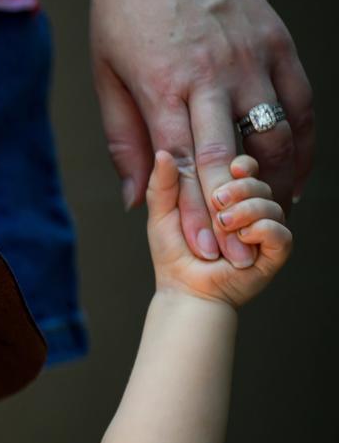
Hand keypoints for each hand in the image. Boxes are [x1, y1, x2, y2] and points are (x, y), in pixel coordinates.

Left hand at [92, 0, 312, 265]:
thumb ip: (123, 138)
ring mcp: (253, 57)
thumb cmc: (124, 4)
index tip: (203, 255)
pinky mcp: (278, 44)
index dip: (196, 214)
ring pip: (277, 134)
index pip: (185, 163)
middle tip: (239, 259)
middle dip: (234, 214)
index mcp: (165, 83)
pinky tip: (295, 173)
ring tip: (268, 221)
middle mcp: (215, 73)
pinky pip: (300, 104)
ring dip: (276, 184)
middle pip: (231, 157)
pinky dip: (302, 144)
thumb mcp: (105, 72)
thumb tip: (135, 197)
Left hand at [147, 152, 289, 307]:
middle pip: (260, 184)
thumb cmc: (173, 253)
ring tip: (222, 223)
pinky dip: (262, 229)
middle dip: (240, 188)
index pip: (247, 169)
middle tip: (217, 202)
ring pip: (272, 206)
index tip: (230, 169)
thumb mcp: (161, 214)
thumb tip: (164, 153)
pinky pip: (280, 233)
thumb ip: (163, 184)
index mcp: (229, 198)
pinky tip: (242, 236)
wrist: (184, 289)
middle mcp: (251, 212)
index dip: (243, 165)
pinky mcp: (273, 254)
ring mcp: (264, 232)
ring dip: (247, 210)